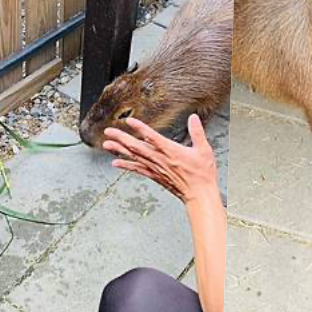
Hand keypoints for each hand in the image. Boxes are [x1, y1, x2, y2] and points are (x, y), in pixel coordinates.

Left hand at [103, 115, 219, 204]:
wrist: (199, 194)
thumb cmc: (202, 174)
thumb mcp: (204, 149)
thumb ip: (197, 132)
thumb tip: (193, 118)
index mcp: (171, 151)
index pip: (152, 137)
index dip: (140, 128)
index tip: (129, 121)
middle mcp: (160, 159)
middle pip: (137, 147)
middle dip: (122, 138)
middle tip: (108, 131)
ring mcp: (156, 168)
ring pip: (134, 157)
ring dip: (119, 150)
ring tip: (106, 144)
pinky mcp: (155, 176)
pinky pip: (137, 170)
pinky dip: (126, 165)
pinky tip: (115, 162)